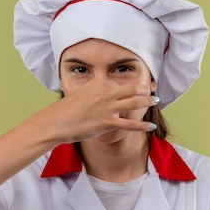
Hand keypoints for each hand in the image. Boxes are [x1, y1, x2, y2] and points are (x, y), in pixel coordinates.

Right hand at [38, 79, 158, 143]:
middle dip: (144, 90)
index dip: (129, 85)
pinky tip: (151, 127)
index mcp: (97, 83)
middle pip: (132, 88)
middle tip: (151, 92)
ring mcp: (107, 107)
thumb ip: (90, 93)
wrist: (54, 123)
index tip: (137, 87)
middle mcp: (105, 93)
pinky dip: (143, 126)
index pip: (118, 82)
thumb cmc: (63, 111)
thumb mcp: (77, 95)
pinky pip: (130, 124)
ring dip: (148, 102)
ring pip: (135, 102)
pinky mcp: (107, 123)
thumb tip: (95, 97)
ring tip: (155, 102)